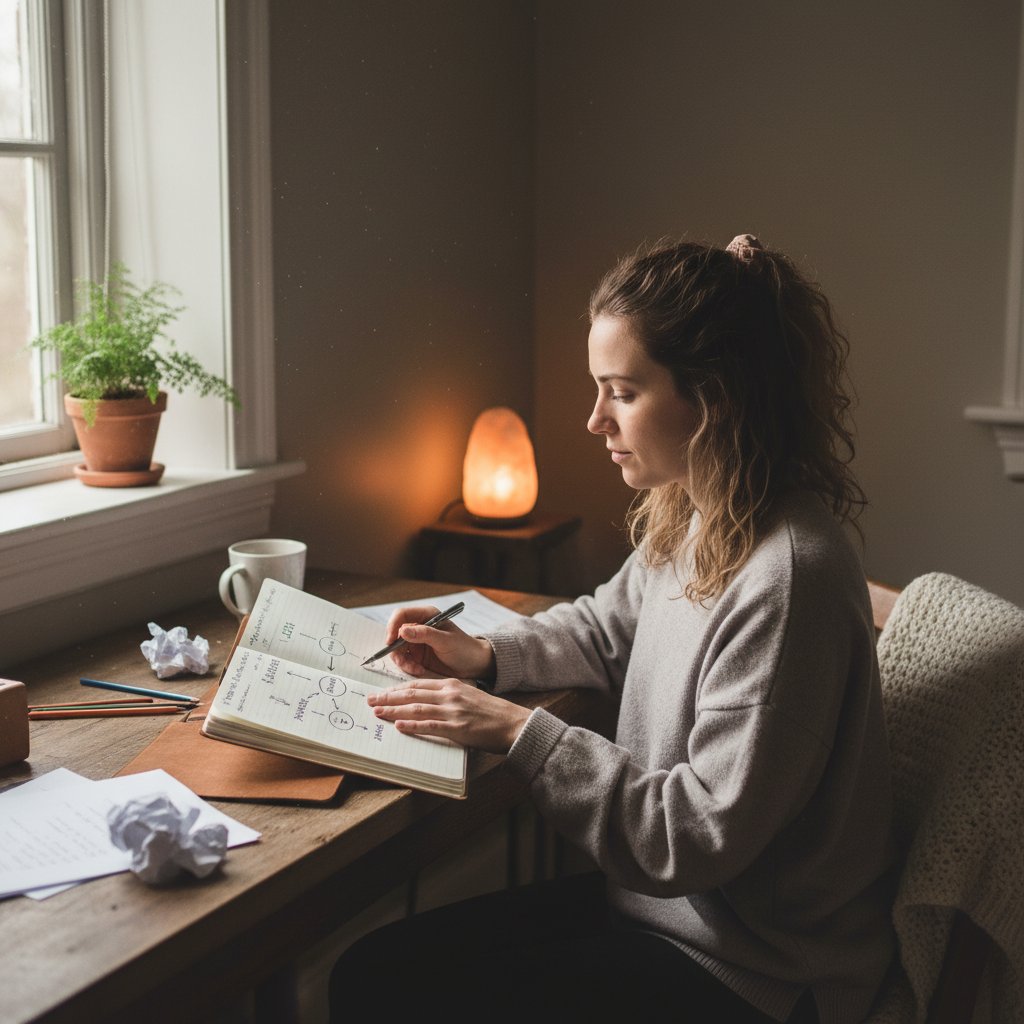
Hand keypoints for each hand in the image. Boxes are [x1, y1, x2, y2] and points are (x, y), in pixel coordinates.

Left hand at [367, 678, 530, 754]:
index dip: (397, 688)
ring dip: (394, 710)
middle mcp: (450, 694)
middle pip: (412, 693)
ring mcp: (453, 711)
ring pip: (416, 708)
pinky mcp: (457, 728)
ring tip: (377, 712)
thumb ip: (448, 696)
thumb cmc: (491, 712)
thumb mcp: (468, 695)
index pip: (418, 684)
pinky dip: (412, 726)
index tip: (382, 692)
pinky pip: (430, 726)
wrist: (512, 723)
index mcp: (451, 684)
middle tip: (371, 700)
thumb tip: (426, 702)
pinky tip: (398, 727)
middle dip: (389, 697)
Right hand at [384, 605, 495, 680]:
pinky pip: (403, 659)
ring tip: (416, 669)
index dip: (393, 626)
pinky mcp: (416, 655)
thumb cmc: (464, 648)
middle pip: (395, 633)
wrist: (473, 664)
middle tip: (404, 662)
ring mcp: (416, 641)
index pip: (401, 614)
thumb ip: (424, 634)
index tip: (391, 641)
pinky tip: (419, 670)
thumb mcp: (446, 641)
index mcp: (427, 615)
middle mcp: (419, 626)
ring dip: (402, 660)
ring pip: (397, 649)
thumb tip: (402, 630)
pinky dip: (407, 666)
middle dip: (396, 649)